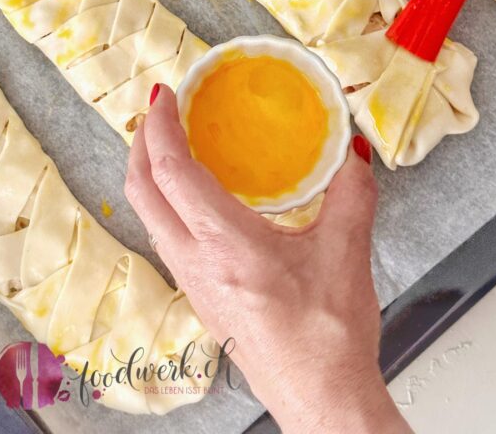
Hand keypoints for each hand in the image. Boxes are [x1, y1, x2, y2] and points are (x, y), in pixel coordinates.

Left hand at [124, 84, 411, 433]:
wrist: (320, 399)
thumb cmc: (326, 339)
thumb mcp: (346, 251)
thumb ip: (352, 191)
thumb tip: (355, 152)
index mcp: (224, 243)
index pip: (172, 171)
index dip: (159, 126)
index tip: (164, 95)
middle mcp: (195, 261)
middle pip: (142, 190)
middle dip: (141, 142)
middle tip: (159, 112)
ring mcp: (192, 282)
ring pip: (148, 216)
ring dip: (150, 174)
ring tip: (170, 145)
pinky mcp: (200, 295)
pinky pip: (165, 236)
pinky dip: (166, 201)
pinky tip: (194, 198)